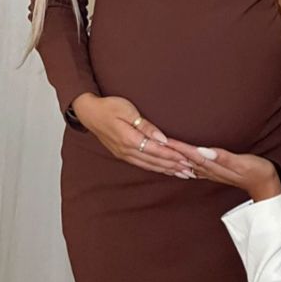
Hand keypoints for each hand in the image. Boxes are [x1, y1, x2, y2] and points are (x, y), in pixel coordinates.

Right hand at [70, 93, 195, 178]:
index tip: (187, 159)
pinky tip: (165, 170)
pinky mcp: (123, 155)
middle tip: (191, 171)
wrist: (89, 113)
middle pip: (154, 161)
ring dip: (167, 170)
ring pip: (149, 165)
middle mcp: (127, 151)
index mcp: (129, 139)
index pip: (156, 150)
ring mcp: (124, 155)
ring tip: (182, 174)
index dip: (172, 156)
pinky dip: (156, 168)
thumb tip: (161, 138)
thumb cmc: (109, 107)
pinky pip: (143, 164)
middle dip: (174, 166)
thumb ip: (145, 126)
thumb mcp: (127, 110)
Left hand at [163, 139, 280, 200]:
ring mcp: (213, 173)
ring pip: (189, 164)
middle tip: (156, 144)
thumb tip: (203, 151)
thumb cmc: (257, 172)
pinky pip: (196, 168)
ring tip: (163, 152)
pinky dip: (186, 163)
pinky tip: (181, 163)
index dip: (177, 147)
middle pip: (186, 160)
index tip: (163, 140)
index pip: (191, 154)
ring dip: (176, 158)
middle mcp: (210, 170)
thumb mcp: (243, 163)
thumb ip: (223, 157)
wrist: (266, 186)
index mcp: (215, 165)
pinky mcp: (217, 172)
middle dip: (172, 152)